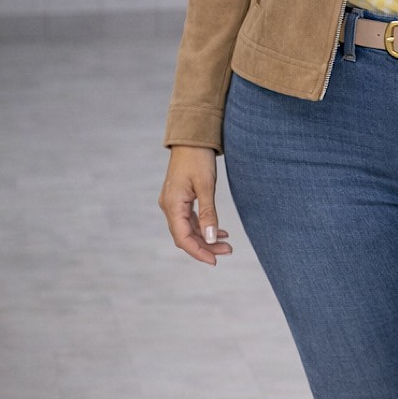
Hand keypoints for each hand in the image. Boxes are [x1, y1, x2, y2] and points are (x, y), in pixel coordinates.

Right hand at [158, 146, 233, 265]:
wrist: (191, 138)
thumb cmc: (198, 158)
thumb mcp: (206, 186)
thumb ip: (208, 213)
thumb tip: (210, 238)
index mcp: (172, 205)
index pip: (183, 238)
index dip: (199, 252)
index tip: (215, 260)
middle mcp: (169, 206)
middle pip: (185, 236)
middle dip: (206, 247)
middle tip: (228, 251)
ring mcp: (173, 203)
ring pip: (188, 229)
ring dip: (206, 238)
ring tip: (227, 244)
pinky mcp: (179, 199)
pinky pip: (189, 220)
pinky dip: (204, 227)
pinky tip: (220, 232)